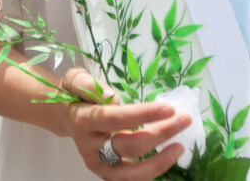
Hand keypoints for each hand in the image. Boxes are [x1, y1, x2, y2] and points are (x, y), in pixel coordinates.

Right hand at [59, 68, 189, 179]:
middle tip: (184, 120)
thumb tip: (114, 98)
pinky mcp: (106, 172)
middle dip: (161, 134)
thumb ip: (89, 85)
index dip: (145, 114)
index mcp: (84, 120)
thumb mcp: (75, 79)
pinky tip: (168, 157)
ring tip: (180, 147)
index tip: (169, 108)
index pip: (118, 119)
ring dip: (159, 162)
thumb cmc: (74, 94)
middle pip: (131, 146)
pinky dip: (151, 170)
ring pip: (132, 172)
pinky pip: (131, 178)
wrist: (64, 115)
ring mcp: (99, 164)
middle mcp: (91, 147)